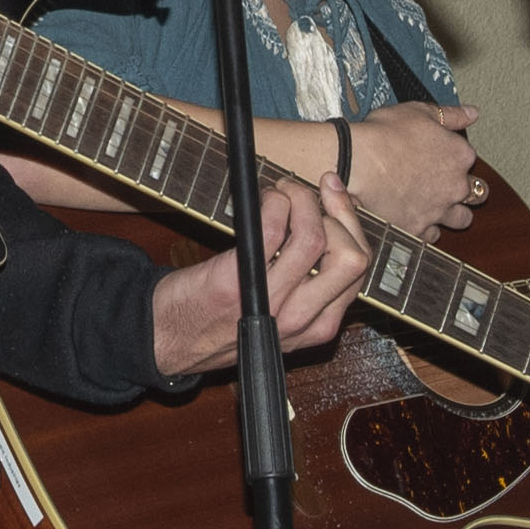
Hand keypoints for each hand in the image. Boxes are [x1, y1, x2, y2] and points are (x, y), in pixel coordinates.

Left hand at [147, 172, 371, 379]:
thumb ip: (306, 278)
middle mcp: (302, 319)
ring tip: (281, 191)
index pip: (359, 270)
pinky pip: (271, 231)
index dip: (351, 224)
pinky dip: (273, 204)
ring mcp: (271, 302)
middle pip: (352, 257)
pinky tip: (263, 201)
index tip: (334, 196)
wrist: (170, 337)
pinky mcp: (238, 283)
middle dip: (337, 213)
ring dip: (301, 200)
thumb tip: (325, 217)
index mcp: (320, 325)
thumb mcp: (278, 308)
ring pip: (314, 238)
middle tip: (308, 193)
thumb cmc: (222, 315)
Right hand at [343, 102, 484, 240]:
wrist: (354, 165)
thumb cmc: (383, 135)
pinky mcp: (419, 229)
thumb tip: (472, 113)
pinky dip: (426, 228)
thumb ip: (450, 115)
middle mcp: (456, 186)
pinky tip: (415, 218)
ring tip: (435, 205)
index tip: (438, 154)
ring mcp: (439, 210)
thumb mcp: (417, 112)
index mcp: (459, 155)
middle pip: (476, 193)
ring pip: (461, 219)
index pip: (469, 156)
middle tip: (445, 183)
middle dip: (466, 189)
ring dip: (453, 213)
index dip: (453, 155)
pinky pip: (432, 234)